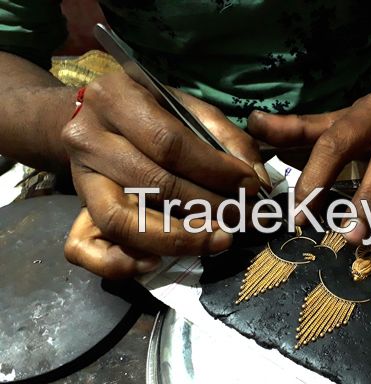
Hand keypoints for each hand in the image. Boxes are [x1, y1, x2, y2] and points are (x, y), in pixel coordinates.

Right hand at [62, 71, 269, 278]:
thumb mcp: (189, 108)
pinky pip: (84, 248)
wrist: (95, 120)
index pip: (170, 143)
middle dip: (208, 207)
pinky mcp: (78, 209)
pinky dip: (119, 263)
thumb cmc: (151, 113)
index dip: (215, 171)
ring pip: (122, 220)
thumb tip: (257, 181)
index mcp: (116, 98)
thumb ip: (226, 138)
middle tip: (243, 218)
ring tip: (218, 240)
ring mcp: (79, 177)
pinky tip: (154, 263)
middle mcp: (88, 137)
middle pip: (152, 183)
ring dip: (177, 239)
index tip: (250, 187)